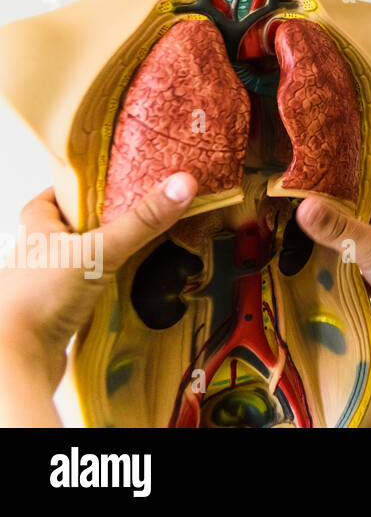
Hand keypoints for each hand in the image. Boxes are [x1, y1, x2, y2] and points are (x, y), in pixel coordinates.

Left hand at [0, 173, 196, 393]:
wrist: (16, 358)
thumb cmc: (40, 298)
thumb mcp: (99, 250)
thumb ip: (142, 220)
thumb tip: (182, 183)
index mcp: (37, 230)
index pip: (51, 199)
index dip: (75, 189)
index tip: (106, 183)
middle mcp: (37, 256)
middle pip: (70, 229)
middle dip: (100, 223)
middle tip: (135, 215)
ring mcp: (45, 287)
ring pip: (79, 262)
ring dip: (104, 258)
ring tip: (140, 250)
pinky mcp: (56, 315)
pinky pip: (84, 293)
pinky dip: (104, 288)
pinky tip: (125, 289)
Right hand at [295, 160, 370, 353]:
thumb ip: (338, 227)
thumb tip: (304, 205)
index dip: (349, 155)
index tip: (317, 147)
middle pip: (350, 201)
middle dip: (323, 194)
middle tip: (285, 186)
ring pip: (344, 234)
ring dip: (322, 231)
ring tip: (282, 221)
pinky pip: (343, 264)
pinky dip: (326, 263)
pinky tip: (299, 262)